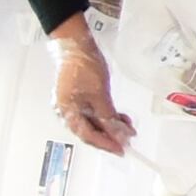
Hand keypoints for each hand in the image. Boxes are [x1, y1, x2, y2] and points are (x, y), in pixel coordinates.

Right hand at [52, 34, 133, 155]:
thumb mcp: (100, 95)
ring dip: (111, 125)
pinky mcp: (79, 97)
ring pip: (93, 121)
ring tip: (129, 127)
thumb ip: (108, 117)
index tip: (122, 149)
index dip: (106, 144)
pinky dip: (106, 115)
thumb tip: (119, 135)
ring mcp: (72, 104)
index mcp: (66, 113)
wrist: (77, 45)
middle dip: (110, 136)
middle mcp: (66, 112)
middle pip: (89, 131)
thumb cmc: (84, 67)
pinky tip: (120, 117)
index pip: (88, 136)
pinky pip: (93, 112)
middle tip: (128, 140)